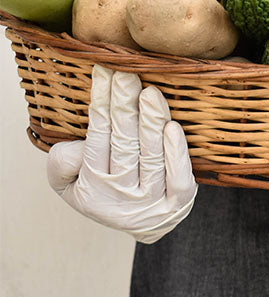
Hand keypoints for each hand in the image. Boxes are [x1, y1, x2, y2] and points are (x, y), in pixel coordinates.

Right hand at [47, 65, 197, 243]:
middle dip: (124, 107)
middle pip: (124, 143)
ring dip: (151, 122)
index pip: (98, 137)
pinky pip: (178, 178)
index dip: (102, 104)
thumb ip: (62, 164)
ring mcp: (152, 200)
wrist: (144, 224)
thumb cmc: (105, 192)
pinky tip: (172, 127)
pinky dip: (176, 153)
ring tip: (151, 92)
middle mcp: (122, 194)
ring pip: (151, 156)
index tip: (105, 72)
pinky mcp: (179, 203)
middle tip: (126, 75)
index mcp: (92, 186)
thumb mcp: (68, 184)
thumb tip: (78, 147)